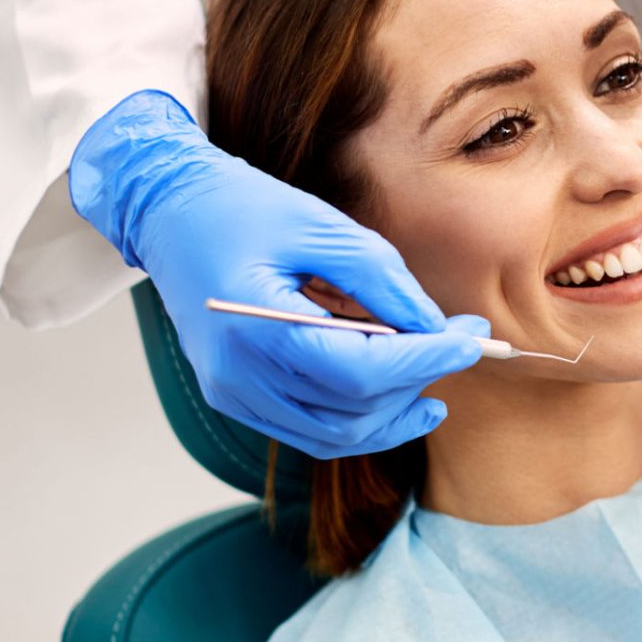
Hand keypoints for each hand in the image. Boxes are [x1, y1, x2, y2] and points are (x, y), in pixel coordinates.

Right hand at [70, 90, 487, 458]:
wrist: (168, 212)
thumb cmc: (240, 207)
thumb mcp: (321, 225)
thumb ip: (382, 280)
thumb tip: (436, 327)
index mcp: (255, 327)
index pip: (361, 371)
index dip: (425, 361)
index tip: (473, 339)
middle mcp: (239, 375)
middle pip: (352, 411)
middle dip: (418, 381)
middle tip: (462, 342)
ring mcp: (233, 393)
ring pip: (335, 434)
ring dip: (394, 411)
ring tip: (435, 373)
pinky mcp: (235, 397)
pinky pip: (309, 430)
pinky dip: (359, 420)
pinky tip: (397, 395)